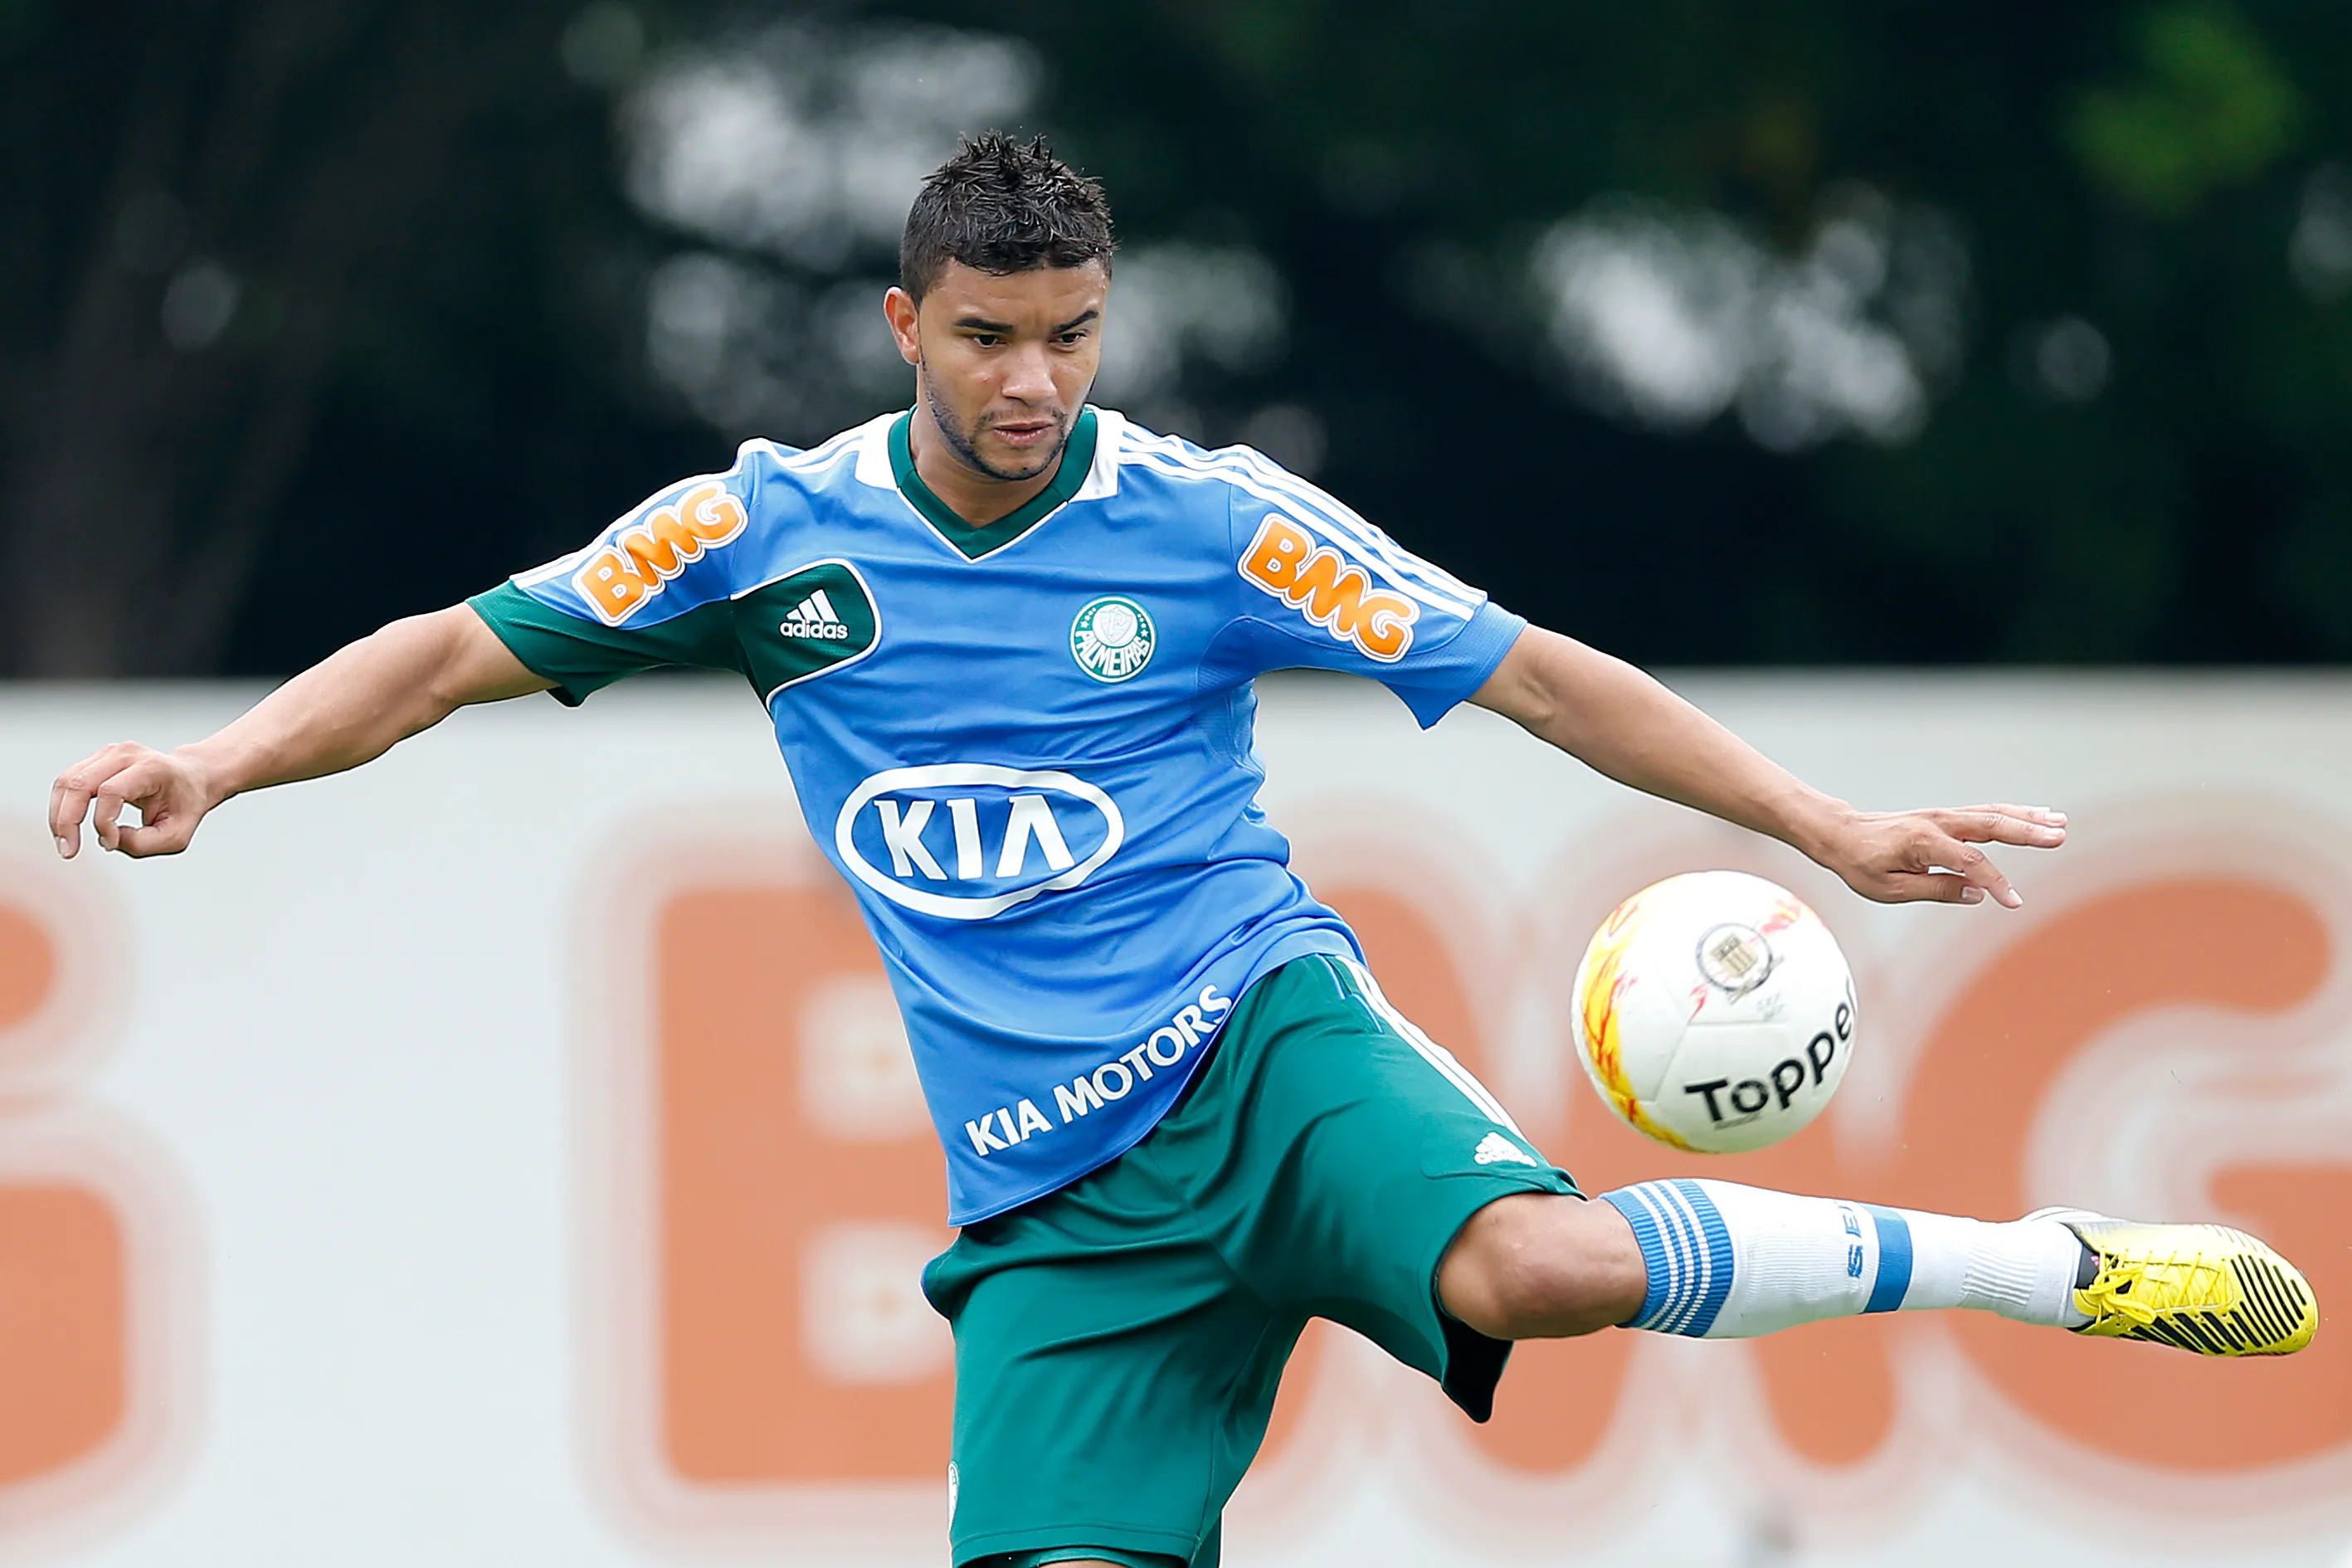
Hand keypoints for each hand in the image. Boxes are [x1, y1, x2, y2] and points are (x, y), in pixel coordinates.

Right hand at [50, 743, 224, 858]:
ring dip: (59, 815)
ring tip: (65, 843)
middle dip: (66, 821)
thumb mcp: (176, 835)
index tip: (111, 844)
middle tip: (68, 851)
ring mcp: (108, 754)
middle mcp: (126, 754)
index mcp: (151, 768)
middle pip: (79, 784)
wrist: (192, 778)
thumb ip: (143, 844)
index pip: (111, 791)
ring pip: (66, 782)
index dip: (102, 821)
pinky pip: (68, 782)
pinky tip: (68, 828)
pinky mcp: (96, 760)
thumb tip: (108, 840)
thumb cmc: (185, 806)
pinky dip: (62, 807)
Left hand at [1812, 803, 2066, 908]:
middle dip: (2027, 831)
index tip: (2013, 902)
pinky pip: (1985, 814)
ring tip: (2059, 823)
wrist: (1842, 835)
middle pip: (1990, 825)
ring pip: (1992, 815)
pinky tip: (2035, 817)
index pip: (1969, 862)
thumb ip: (1936, 890)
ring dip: (2027, 818)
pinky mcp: (1945, 818)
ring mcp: (1942, 817)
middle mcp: (1937, 823)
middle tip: (2059, 836)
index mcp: (1922, 841)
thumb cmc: (1862, 863)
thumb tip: (1976, 894)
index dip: (1995, 882)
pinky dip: (2012, 814)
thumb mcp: (1891, 888)